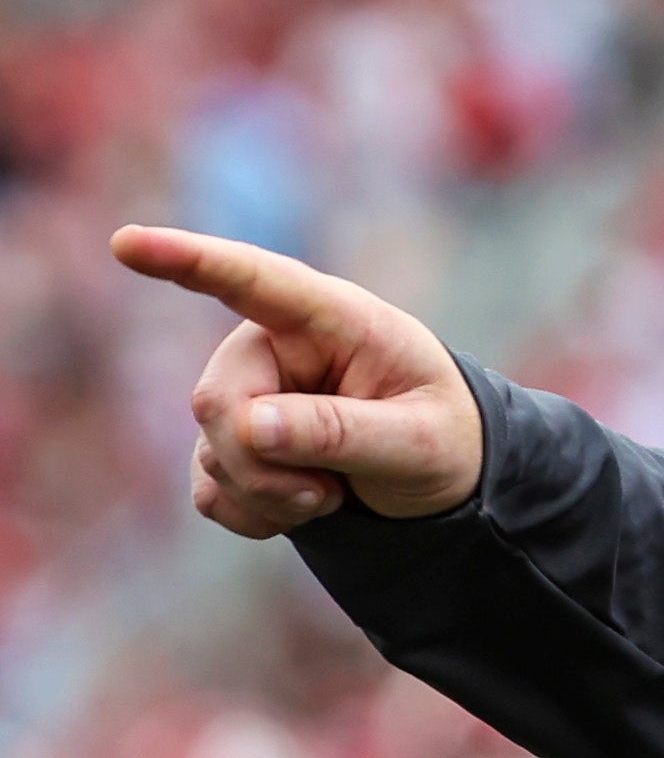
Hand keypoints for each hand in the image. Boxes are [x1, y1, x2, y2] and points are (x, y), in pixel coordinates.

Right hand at [110, 226, 484, 536]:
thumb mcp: (418, 440)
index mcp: (333, 318)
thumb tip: (250, 426)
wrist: (438, 478)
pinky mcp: (230, 443)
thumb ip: (341, 431)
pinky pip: (211, 490)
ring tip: (336, 490)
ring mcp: (247, 393)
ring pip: (213, 453)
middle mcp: (275, 345)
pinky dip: (256, 514)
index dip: (188, 259)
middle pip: (217, 402)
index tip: (128, 243)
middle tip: (333, 491)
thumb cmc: (441, 437)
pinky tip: (303, 506)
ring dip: (273, 494)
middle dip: (267, 463)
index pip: (253, 280)